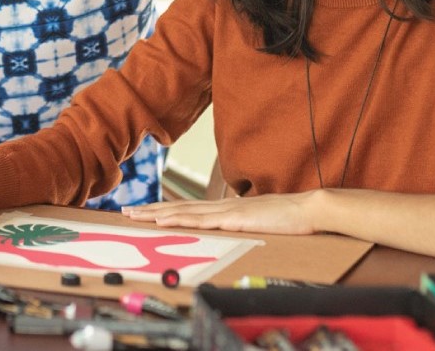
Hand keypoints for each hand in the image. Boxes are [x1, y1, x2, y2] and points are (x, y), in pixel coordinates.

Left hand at [123, 193, 314, 235]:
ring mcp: (226, 211)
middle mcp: (221, 206)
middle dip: (150, 210)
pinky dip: (177, 220)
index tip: (144, 212)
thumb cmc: (289, 218)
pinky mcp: (233, 219)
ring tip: (134, 215)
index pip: (188, 209)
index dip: (165, 209)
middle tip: (125, 211)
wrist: (309, 209)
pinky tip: (162, 220)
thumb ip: (245, 223)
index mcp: (227, 208)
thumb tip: (234, 227)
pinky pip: (199, 221)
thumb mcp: (260, 222)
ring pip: (183, 212)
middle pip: (178, 207)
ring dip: (156, 213)